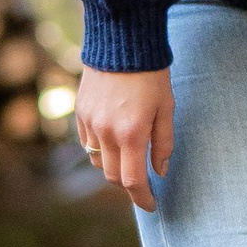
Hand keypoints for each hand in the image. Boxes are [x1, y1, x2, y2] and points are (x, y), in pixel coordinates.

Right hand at [76, 63, 174, 211]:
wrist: (122, 41)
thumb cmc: (152, 74)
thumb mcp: (167, 108)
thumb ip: (163, 144)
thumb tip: (160, 172)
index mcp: (131, 133)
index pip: (133, 181)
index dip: (142, 198)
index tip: (152, 205)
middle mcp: (106, 131)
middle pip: (113, 176)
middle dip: (129, 185)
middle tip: (144, 185)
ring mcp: (90, 122)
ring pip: (99, 161)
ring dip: (114, 167)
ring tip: (130, 161)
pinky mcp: (80, 112)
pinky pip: (88, 143)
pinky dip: (101, 150)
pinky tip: (114, 141)